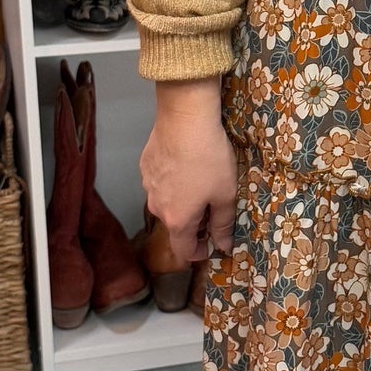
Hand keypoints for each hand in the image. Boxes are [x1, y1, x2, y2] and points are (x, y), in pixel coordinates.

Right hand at [140, 78, 238, 264]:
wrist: (185, 119)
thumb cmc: (209, 159)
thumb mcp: (225, 194)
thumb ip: (223, 224)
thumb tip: (223, 246)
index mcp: (177, 220)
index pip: (183, 250)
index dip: (198, 252)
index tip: (210, 244)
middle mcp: (156, 208)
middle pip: (175, 225)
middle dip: (193, 223)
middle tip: (213, 207)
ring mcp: (147, 186)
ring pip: (166, 203)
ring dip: (182, 201)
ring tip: (201, 182)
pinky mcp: (144, 166)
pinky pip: (160, 183)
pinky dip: (173, 182)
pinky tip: (186, 165)